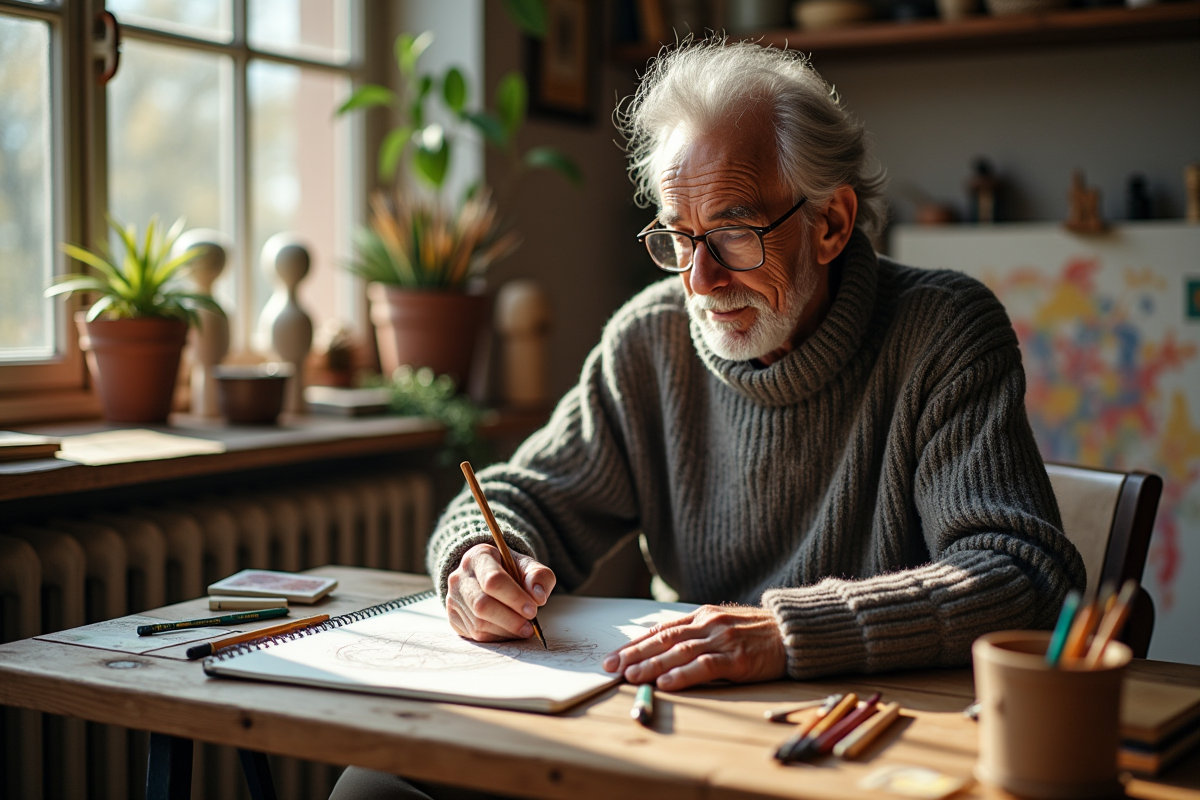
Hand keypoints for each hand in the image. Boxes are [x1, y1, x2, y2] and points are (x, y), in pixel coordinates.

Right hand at [446, 543, 555, 641]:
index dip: (514, 598)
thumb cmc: (510, 571)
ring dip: (506, 631)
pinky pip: (475, 634)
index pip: (493, 580)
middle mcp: (460, 577)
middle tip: (530, 626)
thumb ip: (538, 576)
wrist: (488, 577)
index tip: (533, 610)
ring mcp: (453, 598)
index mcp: (478, 557)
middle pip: (482, 605)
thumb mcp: (528, 566)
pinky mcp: (453, 617)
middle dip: (510, 620)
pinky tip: (509, 631)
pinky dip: (497, 637)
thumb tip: (538, 597)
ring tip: (523, 629)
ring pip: (478, 623)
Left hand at [602, 604, 785, 690]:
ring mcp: (723, 640)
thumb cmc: (756, 634)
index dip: (635, 644)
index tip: (613, 656)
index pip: (661, 630)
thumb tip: (662, 650)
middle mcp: (708, 624)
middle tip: (610, 666)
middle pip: (664, 640)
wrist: (794, 631)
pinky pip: (706, 666)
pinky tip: (666, 683)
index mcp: (702, 616)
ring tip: (630, 675)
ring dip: (652, 664)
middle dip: (634, 654)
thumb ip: (696, 634)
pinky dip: (683, 675)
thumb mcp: (722, 626)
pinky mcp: (738, 658)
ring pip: (680, 652)